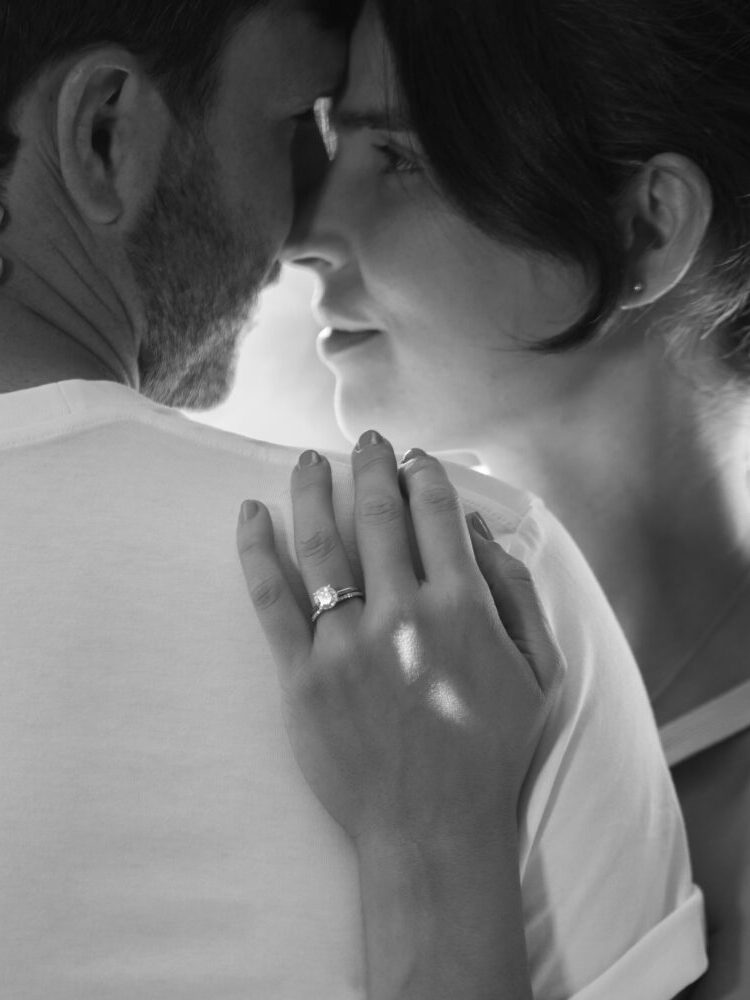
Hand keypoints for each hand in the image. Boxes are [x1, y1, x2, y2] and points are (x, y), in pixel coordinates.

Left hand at [236, 432, 563, 848]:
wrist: (433, 828)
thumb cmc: (492, 749)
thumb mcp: (538, 670)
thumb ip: (515, 591)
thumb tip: (476, 528)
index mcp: (462, 608)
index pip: (435, 515)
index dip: (424, 476)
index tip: (415, 460)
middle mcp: (402, 615)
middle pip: (377, 514)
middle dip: (372, 465)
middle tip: (368, 441)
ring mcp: (346, 645)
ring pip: (320, 542)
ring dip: (312, 489)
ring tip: (308, 458)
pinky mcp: (301, 677)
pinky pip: (271, 599)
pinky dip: (255, 550)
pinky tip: (249, 513)